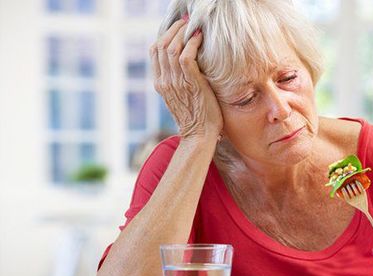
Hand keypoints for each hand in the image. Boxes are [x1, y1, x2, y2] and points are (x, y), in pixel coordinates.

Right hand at [150, 18, 222, 139]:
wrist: (200, 136)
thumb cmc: (196, 118)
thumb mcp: (181, 97)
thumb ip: (179, 82)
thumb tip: (187, 64)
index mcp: (160, 83)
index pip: (154, 52)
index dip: (164, 36)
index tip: (176, 28)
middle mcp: (165, 81)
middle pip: (161, 46)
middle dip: (173, 30)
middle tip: (185, 23)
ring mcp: (176, 82)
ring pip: (172, 48)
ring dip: (183, 33)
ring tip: (193, 27)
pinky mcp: (191, 83)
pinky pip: (187, 57)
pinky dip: (192, 43)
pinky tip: (199, 38)